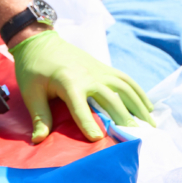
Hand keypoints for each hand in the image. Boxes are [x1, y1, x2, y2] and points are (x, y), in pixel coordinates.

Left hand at [9, 30, 154, 142]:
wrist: (40, 42)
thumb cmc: (33, 69)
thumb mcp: (32, 93)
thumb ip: (40, 117)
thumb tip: (38, 141)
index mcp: (69, 82)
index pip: (80, 107)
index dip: (88, 123)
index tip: (98, 139)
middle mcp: (89, 76)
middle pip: (110, 99)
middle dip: (123, 118)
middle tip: (135, 137)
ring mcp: (99, 70)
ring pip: (125, 88)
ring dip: (139, 106)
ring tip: (150, 124)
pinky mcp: (104, 68)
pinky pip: (126, 80)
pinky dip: (139, 93)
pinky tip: (148, 107)